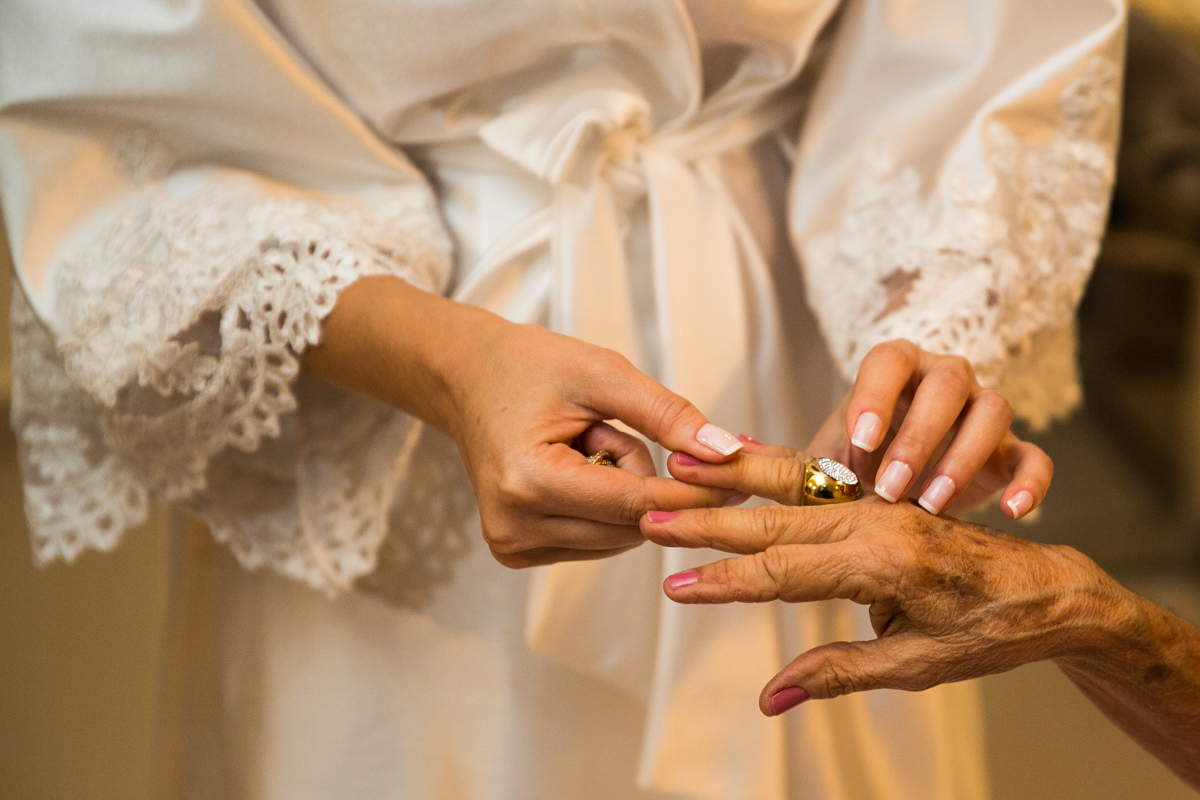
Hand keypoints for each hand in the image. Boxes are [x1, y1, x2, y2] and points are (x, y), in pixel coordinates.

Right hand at [305, 276, 743, 567]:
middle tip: (614, 428)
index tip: (741, 475)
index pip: (636, 502)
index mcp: (529, 481)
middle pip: (632, 524)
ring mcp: (513, 545)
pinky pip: (597, 539)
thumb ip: (667, 415)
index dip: (693, 490)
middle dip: (646, 479)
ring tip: (587, 443)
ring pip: (620, 536)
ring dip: (625, 492)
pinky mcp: (517, 551)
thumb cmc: (528, 367)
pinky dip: (604, 505)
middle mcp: (516, 526)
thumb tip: (729, 453)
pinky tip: (576, 467)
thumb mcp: (603, 373)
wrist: (465, 378)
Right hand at [639, 497, 1122, 714]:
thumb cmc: (991, 632)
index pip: (784, 571)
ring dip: (729, 480)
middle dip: (707, 520)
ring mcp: (877, 501)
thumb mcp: (919, 665)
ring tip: (675, 468)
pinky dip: (765, 466)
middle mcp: (876, 520)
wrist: (1049, 587)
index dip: (724, 581)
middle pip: (774, 519)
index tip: (673, 588)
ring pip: (789, 485)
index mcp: (886, 562)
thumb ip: (838, 673)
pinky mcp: (877, 496)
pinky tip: (731, 457)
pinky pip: (812, 476)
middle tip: (649, 517)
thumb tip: (768, 697)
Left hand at [803, 339, 1051, 516]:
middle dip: (917, 436)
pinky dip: (1029, 481)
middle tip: (890, 487)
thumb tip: (721, 453)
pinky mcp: (1015, 453)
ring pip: (992, 410)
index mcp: (893, 371)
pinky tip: (1012, 512)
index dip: (874, 397)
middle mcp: (943, 380)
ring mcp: (984, 413)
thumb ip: (780, 464)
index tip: (857, 442)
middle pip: (944, 383)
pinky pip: (1036, 456)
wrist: (910, 501)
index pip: (886, 363)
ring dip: (963, 456)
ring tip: (934, 504)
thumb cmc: (860, 474)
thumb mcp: (823, 468)